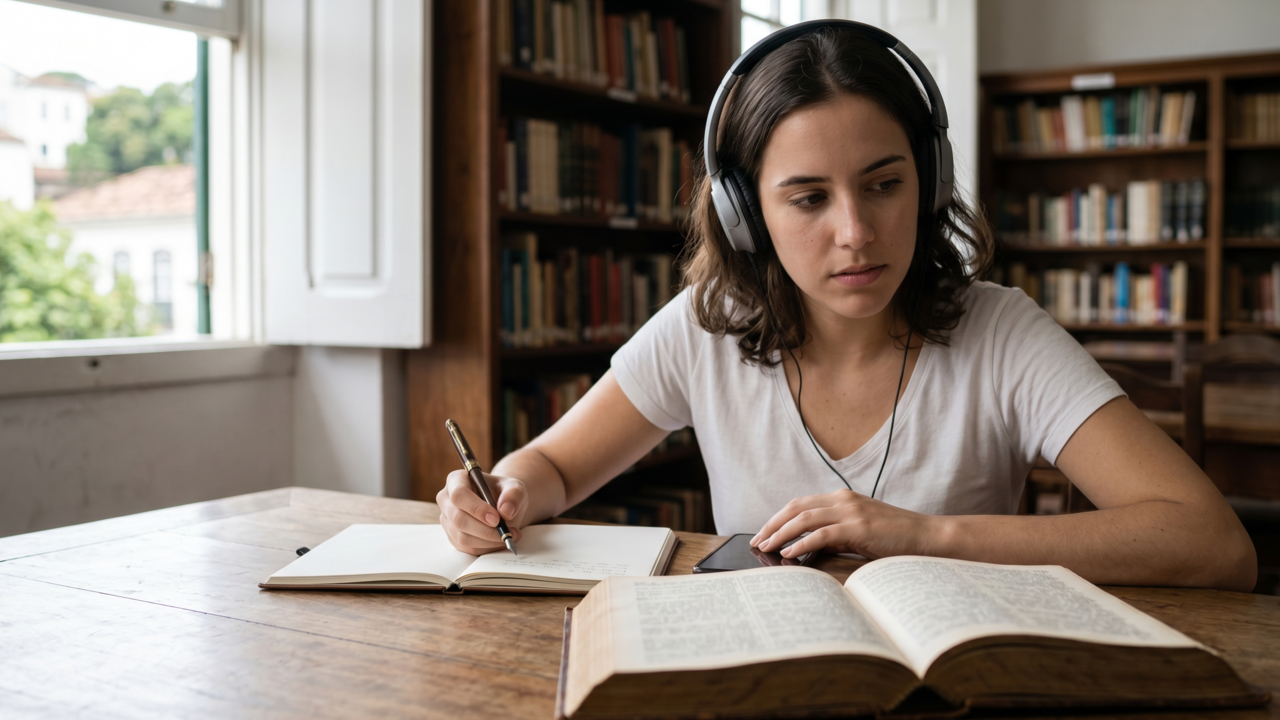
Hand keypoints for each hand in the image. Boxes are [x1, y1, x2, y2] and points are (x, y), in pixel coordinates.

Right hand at [436, 470, 528, 554]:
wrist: (503, 506)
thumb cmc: (505, 493)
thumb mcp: (515, 487)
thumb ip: (514, 494)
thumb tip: (505, 511)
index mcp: (456, 480)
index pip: (459, 495)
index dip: (477, 509)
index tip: (497, 519)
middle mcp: (447, 500)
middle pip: (458, 519)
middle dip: (485, 530)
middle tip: (507, 531)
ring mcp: (447, 520)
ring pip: (462, 537)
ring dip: (488, 541)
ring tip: (509, 535)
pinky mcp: (453, 537)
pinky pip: (467, 548)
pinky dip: (487, 548)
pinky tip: (501, 541)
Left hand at [749, 490, 937, 560]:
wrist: (928, 537)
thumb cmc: (895, 538)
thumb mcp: (860, 532)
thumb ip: (835, 534)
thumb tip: (806, 546)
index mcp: (842, 498)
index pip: (800, 504)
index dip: (778, 518)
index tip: (763, 533)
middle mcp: (843, 500)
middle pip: (796, 508)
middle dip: (772, 525)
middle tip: (756, 542)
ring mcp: (851, 511)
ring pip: (804, 519)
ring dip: (780, 534)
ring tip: (765, 548)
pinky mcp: (859, 527)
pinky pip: (822, 534)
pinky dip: (801, 543)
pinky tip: (789, 554)